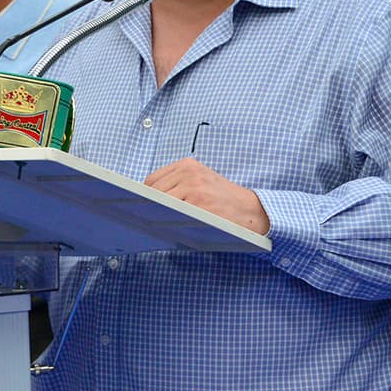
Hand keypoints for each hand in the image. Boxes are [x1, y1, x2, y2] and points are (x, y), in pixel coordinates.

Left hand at [144, 157, 268, 233]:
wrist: (250, 210)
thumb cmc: (222, 199)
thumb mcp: (201, 181)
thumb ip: (178, 184)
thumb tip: (146, 201)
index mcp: (188, 165)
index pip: (152, 180)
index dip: (145, 196)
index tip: (140, 207)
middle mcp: (189, 172)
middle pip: (153, 191)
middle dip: (148, 206)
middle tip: (143, 219)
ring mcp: (193, 187)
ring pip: (161, 202)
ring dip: (156, 214)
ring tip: (154, 223)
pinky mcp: (198, 203)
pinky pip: (174, 212)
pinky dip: (168, 220)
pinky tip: (167, 226)